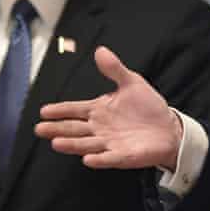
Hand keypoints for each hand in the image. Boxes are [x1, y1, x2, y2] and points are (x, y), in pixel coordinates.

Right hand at [34, 46, 182, 168]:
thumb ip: (115, 69)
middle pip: (74, 128)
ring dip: (72, 144)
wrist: (169, 128)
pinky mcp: (123, 156)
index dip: (60, 110)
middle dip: (57, 128)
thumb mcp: (132, 83)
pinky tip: (88, 159)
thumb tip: (100, 51)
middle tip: (40, 128)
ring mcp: (110, 143)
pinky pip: (108, 158)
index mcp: (100, 110)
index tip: (44, 111)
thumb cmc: (148, 107)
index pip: (75, 109)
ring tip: (56, 142)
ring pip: (86, 144)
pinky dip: (98, 159)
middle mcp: (100, 128)